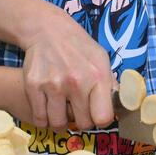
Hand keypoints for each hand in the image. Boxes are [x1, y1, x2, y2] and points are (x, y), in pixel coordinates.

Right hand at [20, 6, 114, 131]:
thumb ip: (110, 84)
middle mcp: (76, 82)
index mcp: (98, 76)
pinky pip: (39, 118)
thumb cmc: (79, 47)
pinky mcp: (33, 86)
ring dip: (61, 121)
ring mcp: (53, 85)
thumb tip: (121, 108)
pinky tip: (48, 110)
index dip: (101, 119)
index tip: (96, 114)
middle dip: (82, 120)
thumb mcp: (101, 59)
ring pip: (58, 124)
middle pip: (82, 123)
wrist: (48, 30)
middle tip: (78, 110)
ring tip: (62, 110)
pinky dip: (44, 119)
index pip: (103, 117)